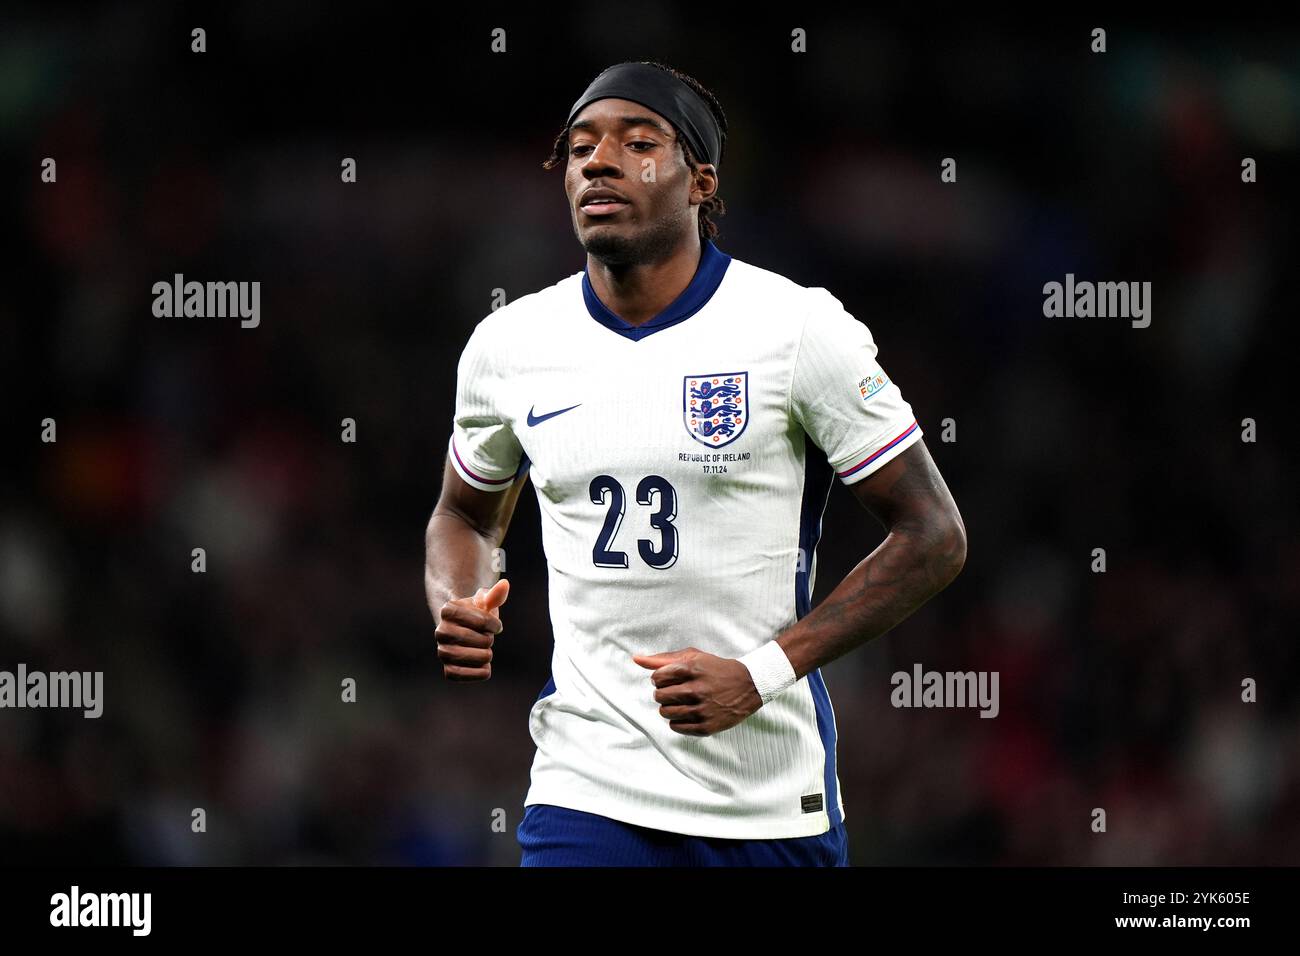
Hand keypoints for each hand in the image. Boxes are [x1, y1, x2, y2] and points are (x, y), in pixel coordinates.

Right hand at [436, 578, 508, 680]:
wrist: (462, 630)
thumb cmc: (476, 614)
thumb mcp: (484, 602)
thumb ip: (495, 595)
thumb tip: (505, 584)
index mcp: (448, 610)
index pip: (482, 621)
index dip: (494, 624)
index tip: (495, 625)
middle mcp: (441, 631)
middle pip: (482, 640)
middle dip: (490, 639)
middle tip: (485, 638)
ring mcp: (442, 651)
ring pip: (476, 658)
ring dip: (487, 655)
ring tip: (485, 651)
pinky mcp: (448, 669)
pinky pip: (464, 675)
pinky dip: (479, 672)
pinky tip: (484, 666)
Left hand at [632, 646, 762, 735]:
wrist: (748, 686)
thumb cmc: (715, 669)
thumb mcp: (692, 657)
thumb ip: (662, 659)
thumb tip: (635, 658)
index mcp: (692, 669)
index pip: (657, 677)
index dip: (659, 678)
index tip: (669, 678)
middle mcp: (697, 690)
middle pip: (659, 696)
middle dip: (663, 693)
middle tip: (676, 691)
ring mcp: (702, 709)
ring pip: (665, 713)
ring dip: (669, 707)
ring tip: (681, 702)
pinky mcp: (706, 726)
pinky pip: (676, 727)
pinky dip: (677, 721)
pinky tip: (688, 712)